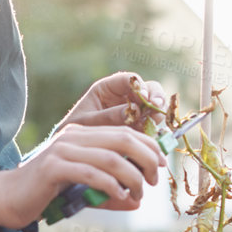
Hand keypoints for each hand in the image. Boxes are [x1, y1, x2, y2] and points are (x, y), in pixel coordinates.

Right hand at [0, 117, 167, 230]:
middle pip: (123, 140)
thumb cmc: (43, 195)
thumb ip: (107, 191)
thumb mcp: (80, 190)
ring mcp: (62, 150)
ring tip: (138, 194)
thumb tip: (136, 202)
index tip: (161, 165)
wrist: (5, 198)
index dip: (149, 146)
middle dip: (147, 159)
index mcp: (80, 135)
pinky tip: (119, 196)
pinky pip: (92, 174)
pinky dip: (110, 186)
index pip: (124, 132)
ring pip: (111, 157)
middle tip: (154, 181)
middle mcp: (73, 137)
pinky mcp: (53, 168)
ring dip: (132, 177)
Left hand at [48, 70, 166, 138]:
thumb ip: (108, 116)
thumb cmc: (74, 131)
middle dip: (156, 96)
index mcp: (108, 89)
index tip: (144, 97)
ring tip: (153, 124)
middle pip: (150, 89)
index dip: (140, 85)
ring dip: (158, 114)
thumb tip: (135, 111)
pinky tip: (152, 137)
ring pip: (156, 107)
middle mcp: (125, 98)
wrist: (73, 152)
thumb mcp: (86, 122)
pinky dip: (157, 130)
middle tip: (157, 107)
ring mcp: (135, 113)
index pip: (129, 79)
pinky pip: (154, 126)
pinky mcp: (140, 128)